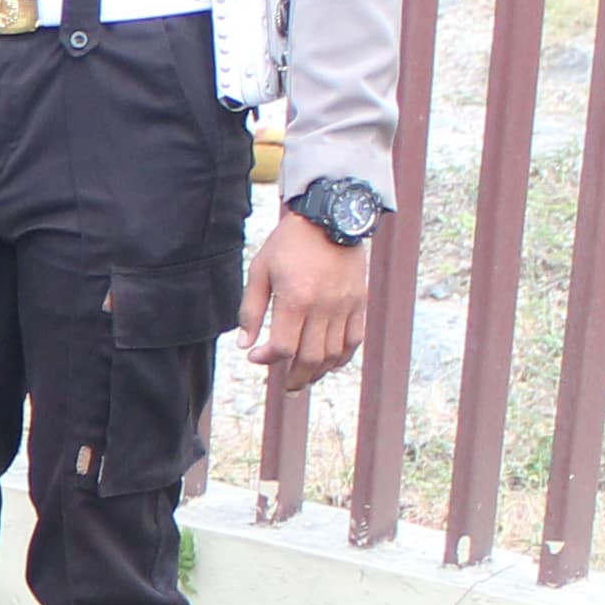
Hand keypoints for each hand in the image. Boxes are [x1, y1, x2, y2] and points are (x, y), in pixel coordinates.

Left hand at [244, 215, 372, 389]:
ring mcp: (345, 306)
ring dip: (317, 373)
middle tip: (285, 387)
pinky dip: (342, 358)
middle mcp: (323, 306)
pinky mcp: (359, 302)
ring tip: (304, 380)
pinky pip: (354, 340)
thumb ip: (251, 309)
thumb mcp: (260, 270)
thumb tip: (244, 345)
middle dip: (294, 378)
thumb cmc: (289, 243)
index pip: (282, 347)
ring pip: (333, 354)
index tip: (256, 357)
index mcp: (295, 299)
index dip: (267, 359)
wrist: (330, 217)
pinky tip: (329, 364)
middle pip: (310, 358)